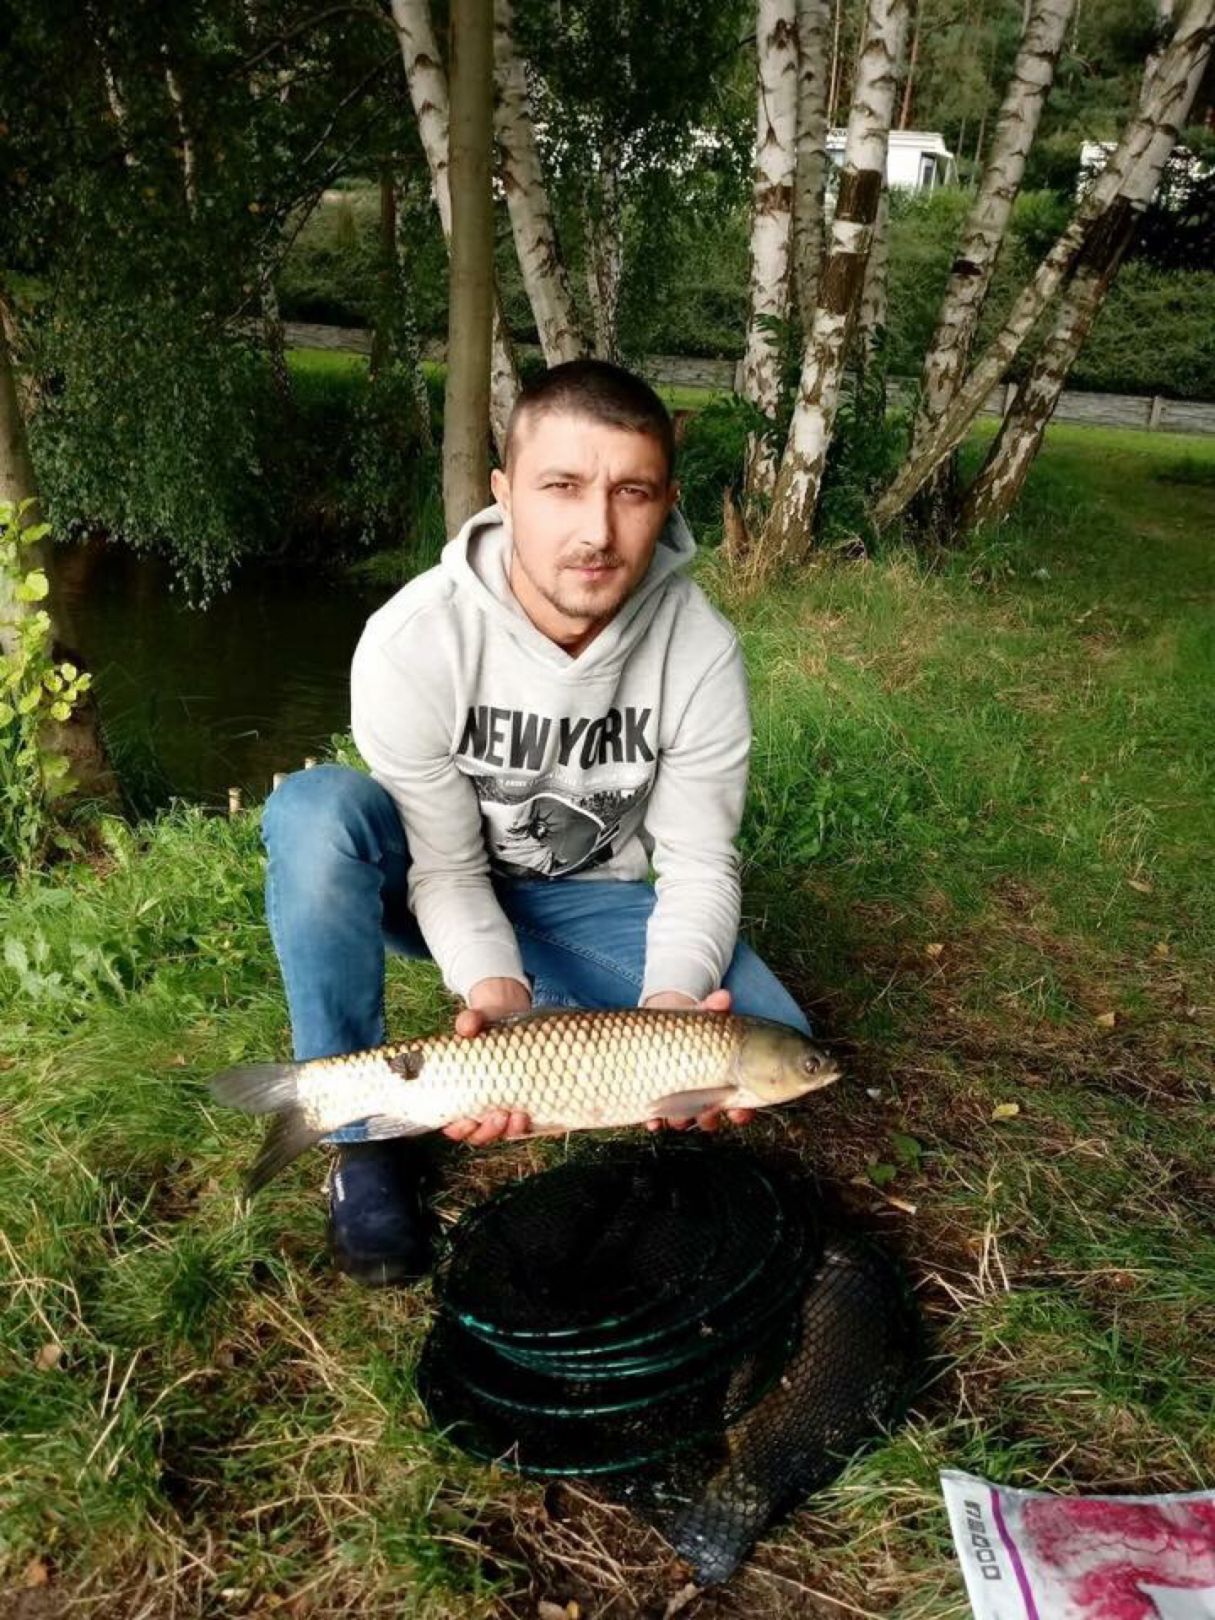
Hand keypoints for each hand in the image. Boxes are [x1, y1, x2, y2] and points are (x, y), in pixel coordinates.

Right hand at [443, 977, 532, 1144]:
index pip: (453, 1125)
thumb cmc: (488, 1029)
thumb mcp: (478, 1021)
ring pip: (503, 1133)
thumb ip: (469, 1021)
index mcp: (461, 1096)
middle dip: (488, 1131)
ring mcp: (504, 1110)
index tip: (466, 1119)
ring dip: (509, 1130)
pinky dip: (528, 1125)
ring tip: (518, 1115)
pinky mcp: (526, 1106)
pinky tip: (531, 1115)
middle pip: (479, 1135)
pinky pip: (525, 1125)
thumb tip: (467, 1026)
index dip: (458, 1129)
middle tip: (498, 1114)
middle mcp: (481, 1109)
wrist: (517, 1025)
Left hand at [641, 988, 755, 1133]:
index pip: (741, 1105)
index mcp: (723, 1081)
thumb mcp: (702, 1014)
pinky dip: (655, 1122)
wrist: (656, 1024)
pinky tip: (652, 1121)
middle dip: (710, 1120)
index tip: (739, 1110)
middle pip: (712, 1117)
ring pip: (685, 1121)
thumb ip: (713, 1007)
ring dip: (682, 1122)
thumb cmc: (688, 1023)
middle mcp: (703, 1097)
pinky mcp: (654, 1101)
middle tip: (708, 1115)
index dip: (742, 1112)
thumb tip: (723, 998)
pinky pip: (656, 1119)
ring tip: (678, 1118)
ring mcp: (679, 1101)